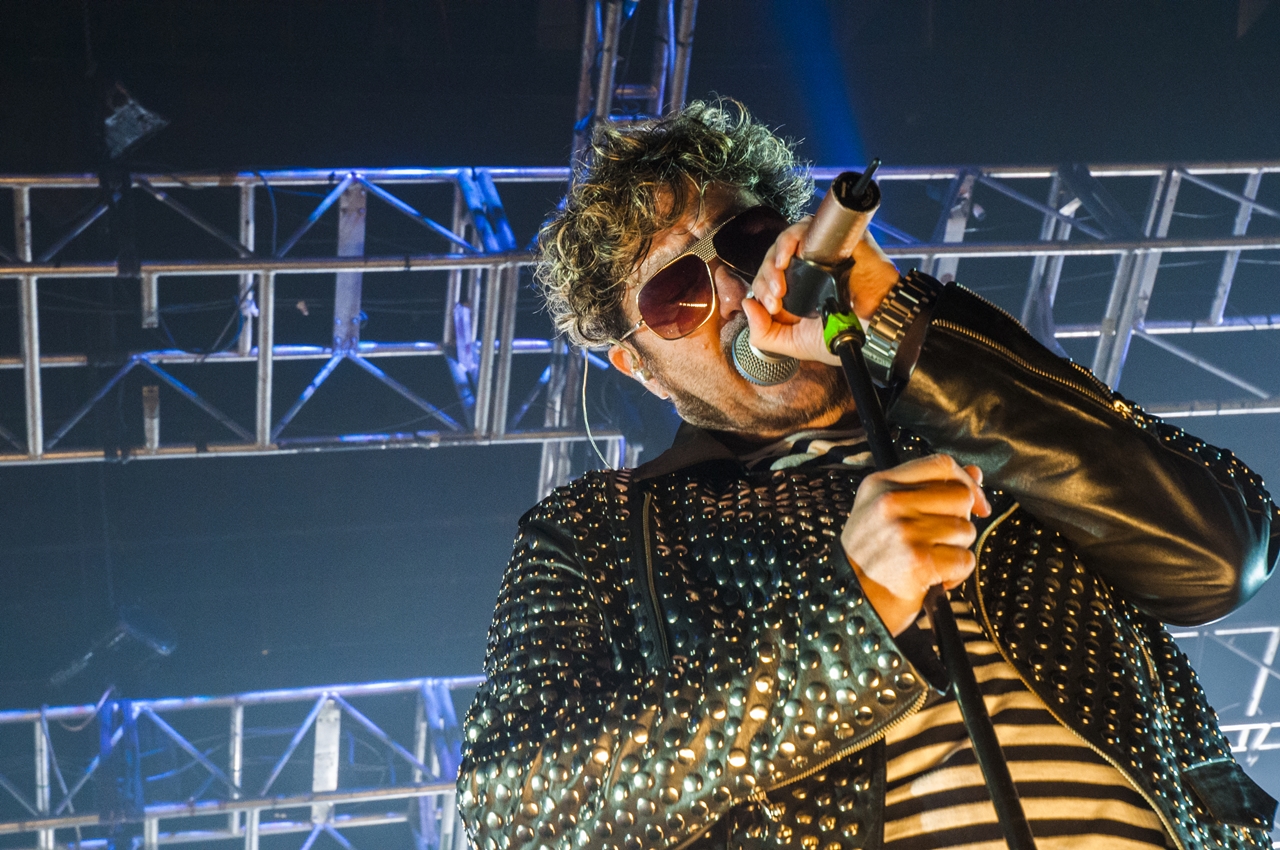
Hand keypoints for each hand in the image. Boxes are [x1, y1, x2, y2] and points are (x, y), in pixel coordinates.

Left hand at [740, 219, 900, 363]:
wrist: (877, 330)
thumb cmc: (844, 336)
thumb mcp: (794, 344)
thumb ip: (764, 334)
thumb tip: (746, 305)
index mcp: (796, 290)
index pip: (766, 277)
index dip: (761, 289)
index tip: (772, 307)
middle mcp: (806, 269)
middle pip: (773, 257)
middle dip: (766, 277)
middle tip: (776, 298)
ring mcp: (821, 253)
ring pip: (787, 240)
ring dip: (775, 257)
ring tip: (779, 279)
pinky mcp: (835, 241)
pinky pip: (807, 227)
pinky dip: (792, 239)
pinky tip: (789, 258)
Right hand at [841, 454, 991, 635]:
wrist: (847, 603)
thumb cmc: (869, 561)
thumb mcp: (886, 514)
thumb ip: (928, 490)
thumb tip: (975, 474)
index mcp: (880, 485)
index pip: (940, 464)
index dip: (966, 481)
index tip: (976, 502)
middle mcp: (889, 502)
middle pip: (960, 496)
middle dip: (960, 522)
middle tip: (936, 542)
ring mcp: (903, 531)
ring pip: (966, 530)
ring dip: (956, 551)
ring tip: (929, 563)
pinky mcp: (917, 560)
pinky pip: (964, 560)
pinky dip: (955, 575)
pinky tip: (932, 579)